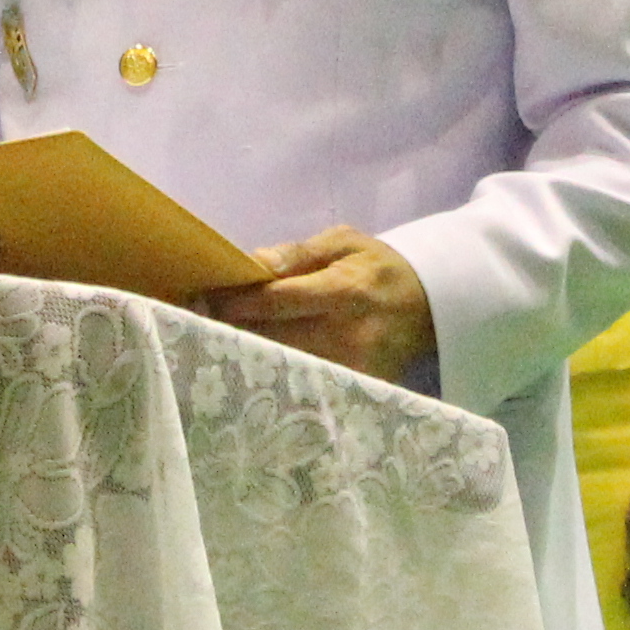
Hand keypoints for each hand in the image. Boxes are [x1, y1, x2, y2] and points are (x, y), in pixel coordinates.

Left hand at [201, 230, 434, 382]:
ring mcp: (353, 366)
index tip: (205, 298)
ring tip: (217, 342)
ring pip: (286, 365)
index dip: (238, 301)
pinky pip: (307, 384)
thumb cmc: (376, 267)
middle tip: (199, 321)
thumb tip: (256, 262)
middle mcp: (347, 333)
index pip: (279, 300)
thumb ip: (299, 252)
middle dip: (235, 330)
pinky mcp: (358, 387)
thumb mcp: (345, 242)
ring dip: (250, 354)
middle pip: (275, 338)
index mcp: (343, 290)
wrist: (430, 304)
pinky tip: (256, 366)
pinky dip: (279, 375)